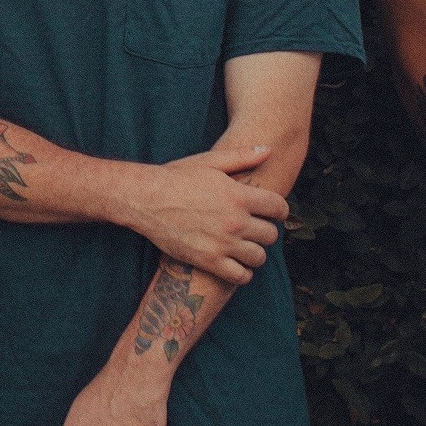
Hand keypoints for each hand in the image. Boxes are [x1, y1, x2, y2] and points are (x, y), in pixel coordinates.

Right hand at [129, 144, 286, 283]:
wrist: (145, 199)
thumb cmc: (176, 177)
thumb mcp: (209, 161)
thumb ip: (241, 156)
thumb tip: (269, 149)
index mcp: (238, 195)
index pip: (279, 208)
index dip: (279, 210)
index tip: (272, 213)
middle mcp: (235, 221)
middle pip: (271, 235)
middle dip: (266, 231)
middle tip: (255, 229)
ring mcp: (223, 243)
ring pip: (259, 257)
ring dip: (255, 253)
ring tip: (245, 247)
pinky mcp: (209, 261)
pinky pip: (240, 276)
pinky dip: (242, 273)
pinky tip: (235, 264)